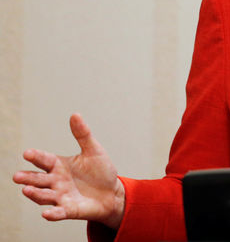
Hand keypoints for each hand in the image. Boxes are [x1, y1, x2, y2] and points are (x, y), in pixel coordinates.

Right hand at [12, 113, 124, 228]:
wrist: (113, 193)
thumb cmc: (101, 172)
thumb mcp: (93, 150)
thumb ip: (83, 134)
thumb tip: (75, 114)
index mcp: (59, 165)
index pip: (44, 160)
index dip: (36, 157)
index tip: (27, 153)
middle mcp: (56, 181)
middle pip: (39, 179)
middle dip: (28, 178)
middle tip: (17, 176)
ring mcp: (61, 196)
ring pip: (44, 196)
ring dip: (35, 194)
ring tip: (26, 190)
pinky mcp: (69, 210)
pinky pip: (59, 212)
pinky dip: (53, 214)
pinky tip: (47, 213)